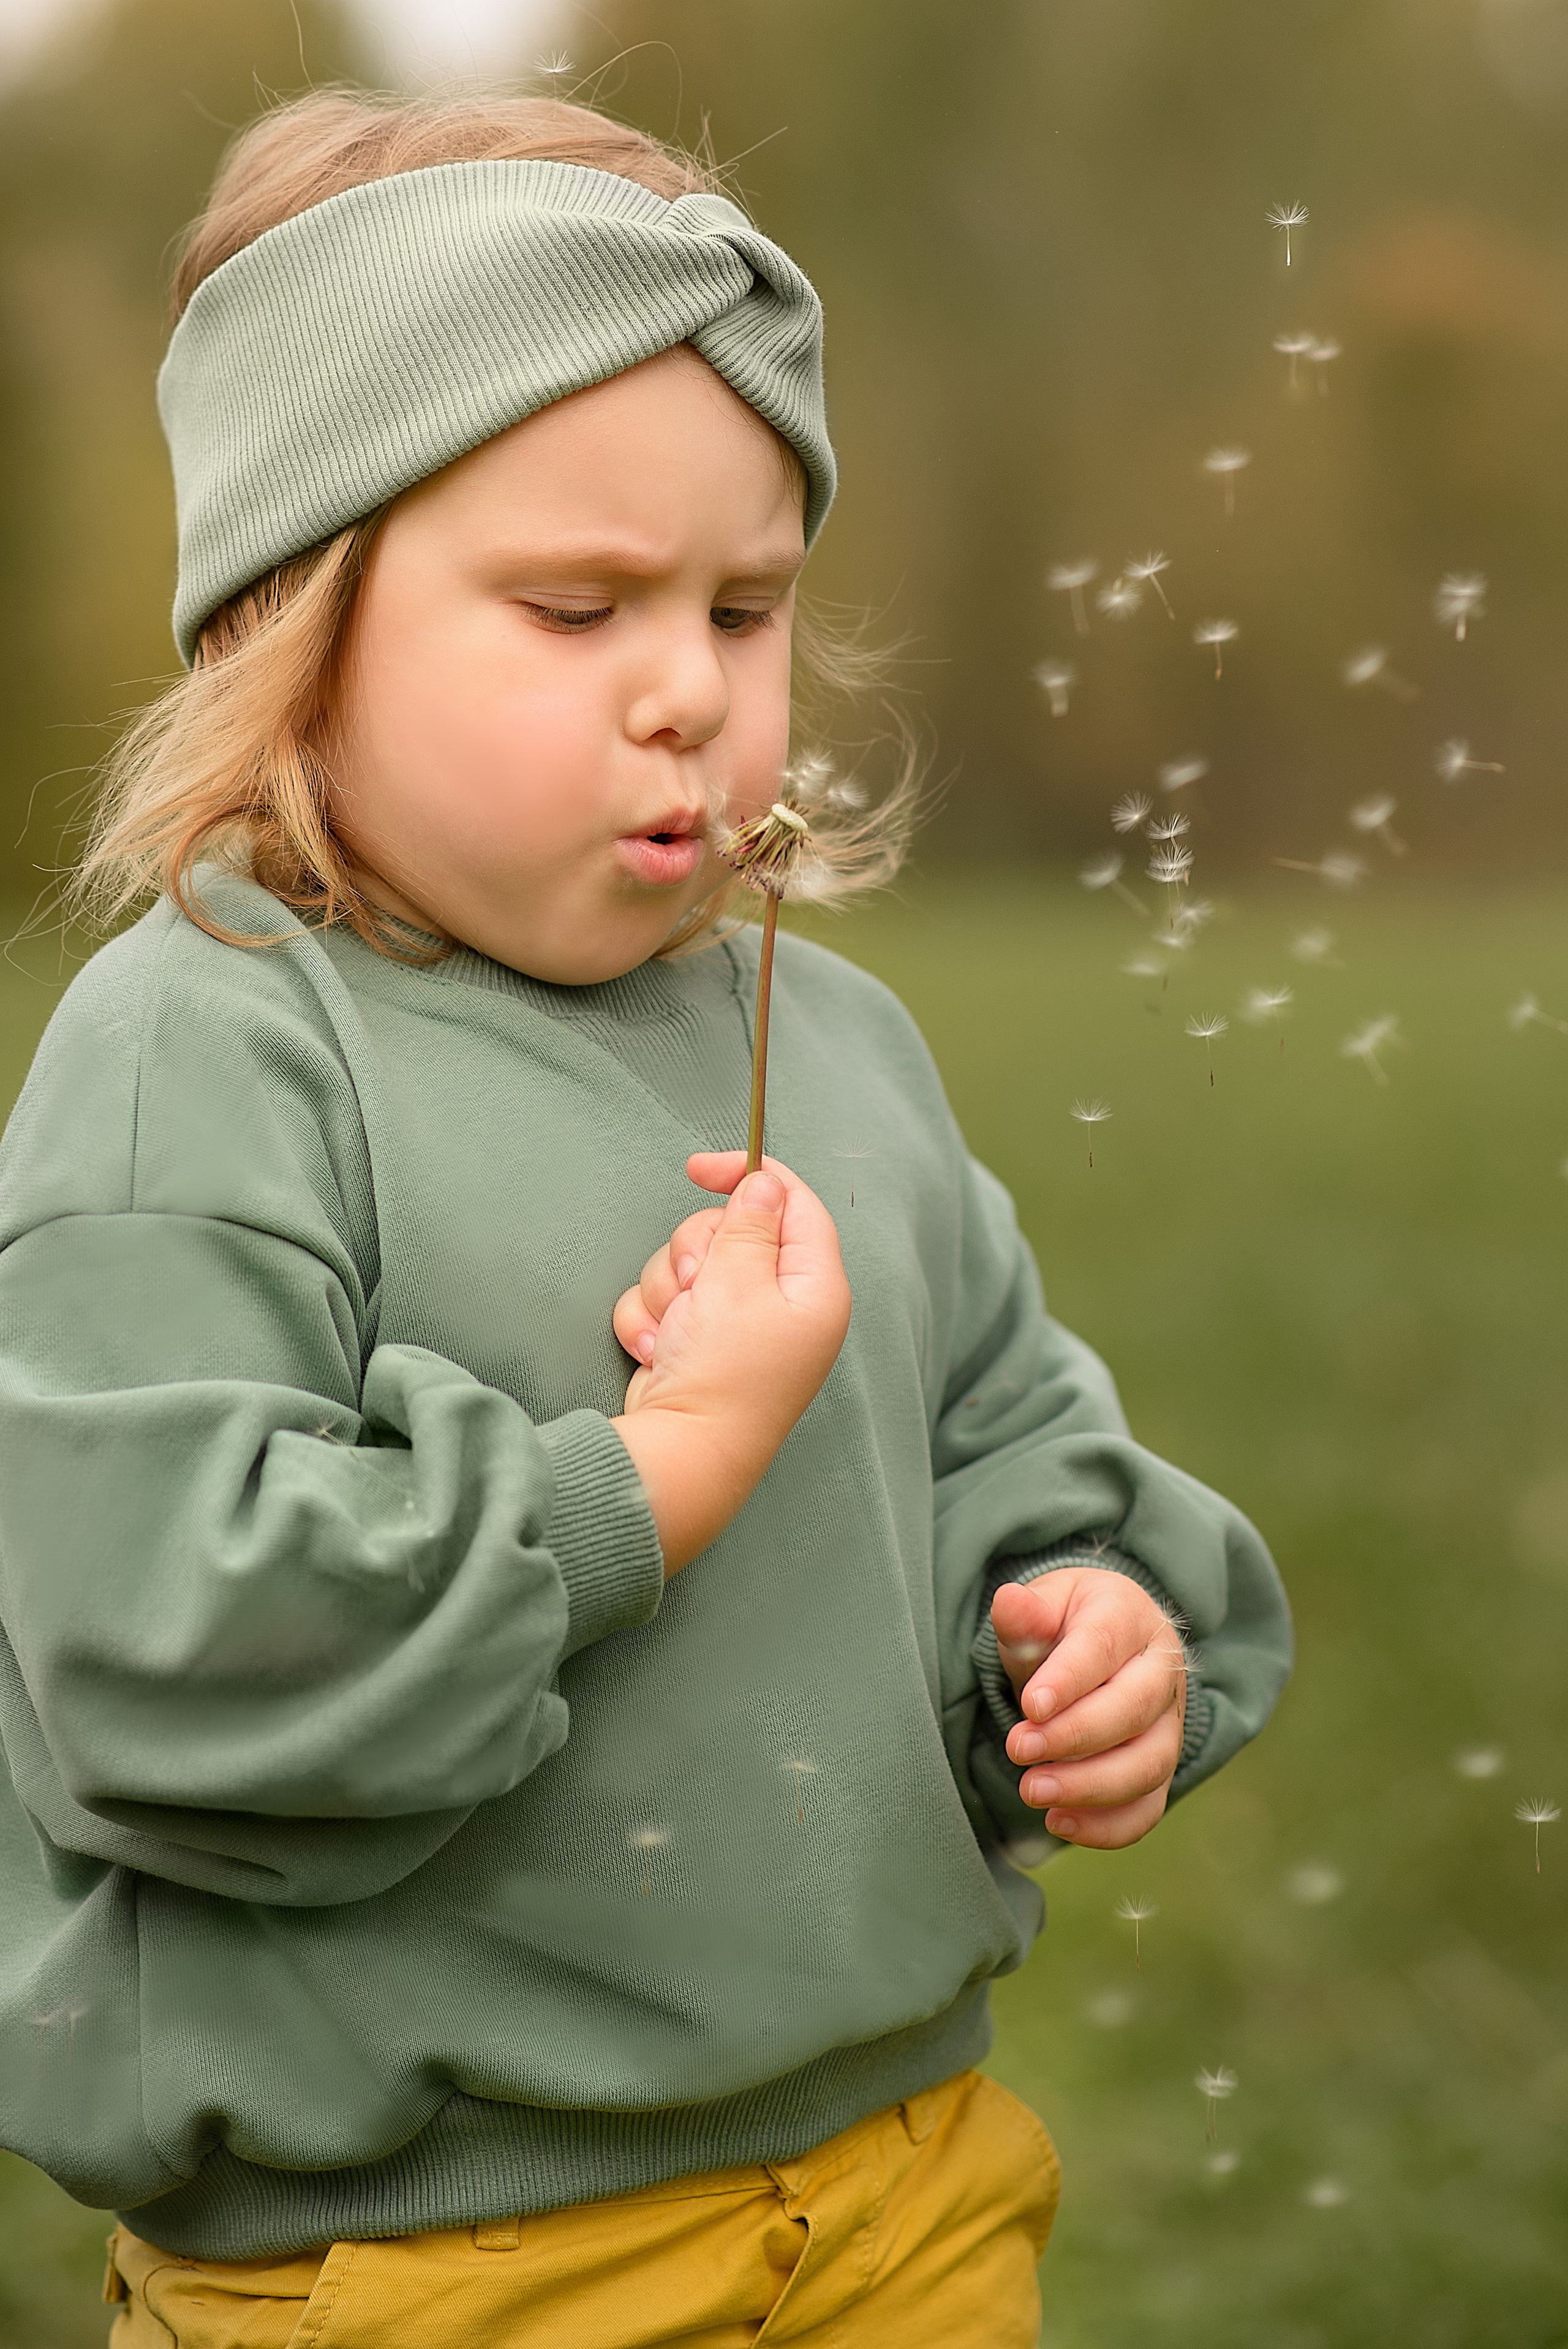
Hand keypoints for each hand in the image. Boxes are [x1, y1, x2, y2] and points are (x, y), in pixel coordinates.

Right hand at [611, 1153, 850, 1575]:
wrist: (681, 1450)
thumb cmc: (725, 1372)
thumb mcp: (739, 1280)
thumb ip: (750, 1224)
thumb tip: (764, 1184)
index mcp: (814, 1287)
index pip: (795, 1205)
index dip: (750, 1176)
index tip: (700, 1168)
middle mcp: (780, 1305)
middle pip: (731, 1230)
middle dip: (695, 1249)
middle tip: (693, 1283)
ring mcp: (735, 1326)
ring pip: (686, 1263)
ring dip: (667, 1289)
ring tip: (675, 1328)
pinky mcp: (695, 1342)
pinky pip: (663, 1302)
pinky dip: (651, 1322)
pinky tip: (657, 1351)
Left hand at [993, 1567, 1187, 1849]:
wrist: (1096, 1646)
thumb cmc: (1063, 1624)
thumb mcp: (1041, 1606)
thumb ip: (1025, 1613)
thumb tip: (1008, 1601)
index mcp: (1128, 1616)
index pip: (1103, 1646)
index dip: (1068, 1679)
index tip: (1029, 1706)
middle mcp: (1161, 1671)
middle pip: (1132, 1709)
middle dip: (1073, 1736)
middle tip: (1018, 1749)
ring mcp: (1167, 1724)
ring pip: (1147, 1764)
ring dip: (1089, 1786)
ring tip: (1032, 1791)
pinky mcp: (1160, 1768)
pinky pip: (1148, 1807)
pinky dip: (1107, 1826)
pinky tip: (1058, 1822)